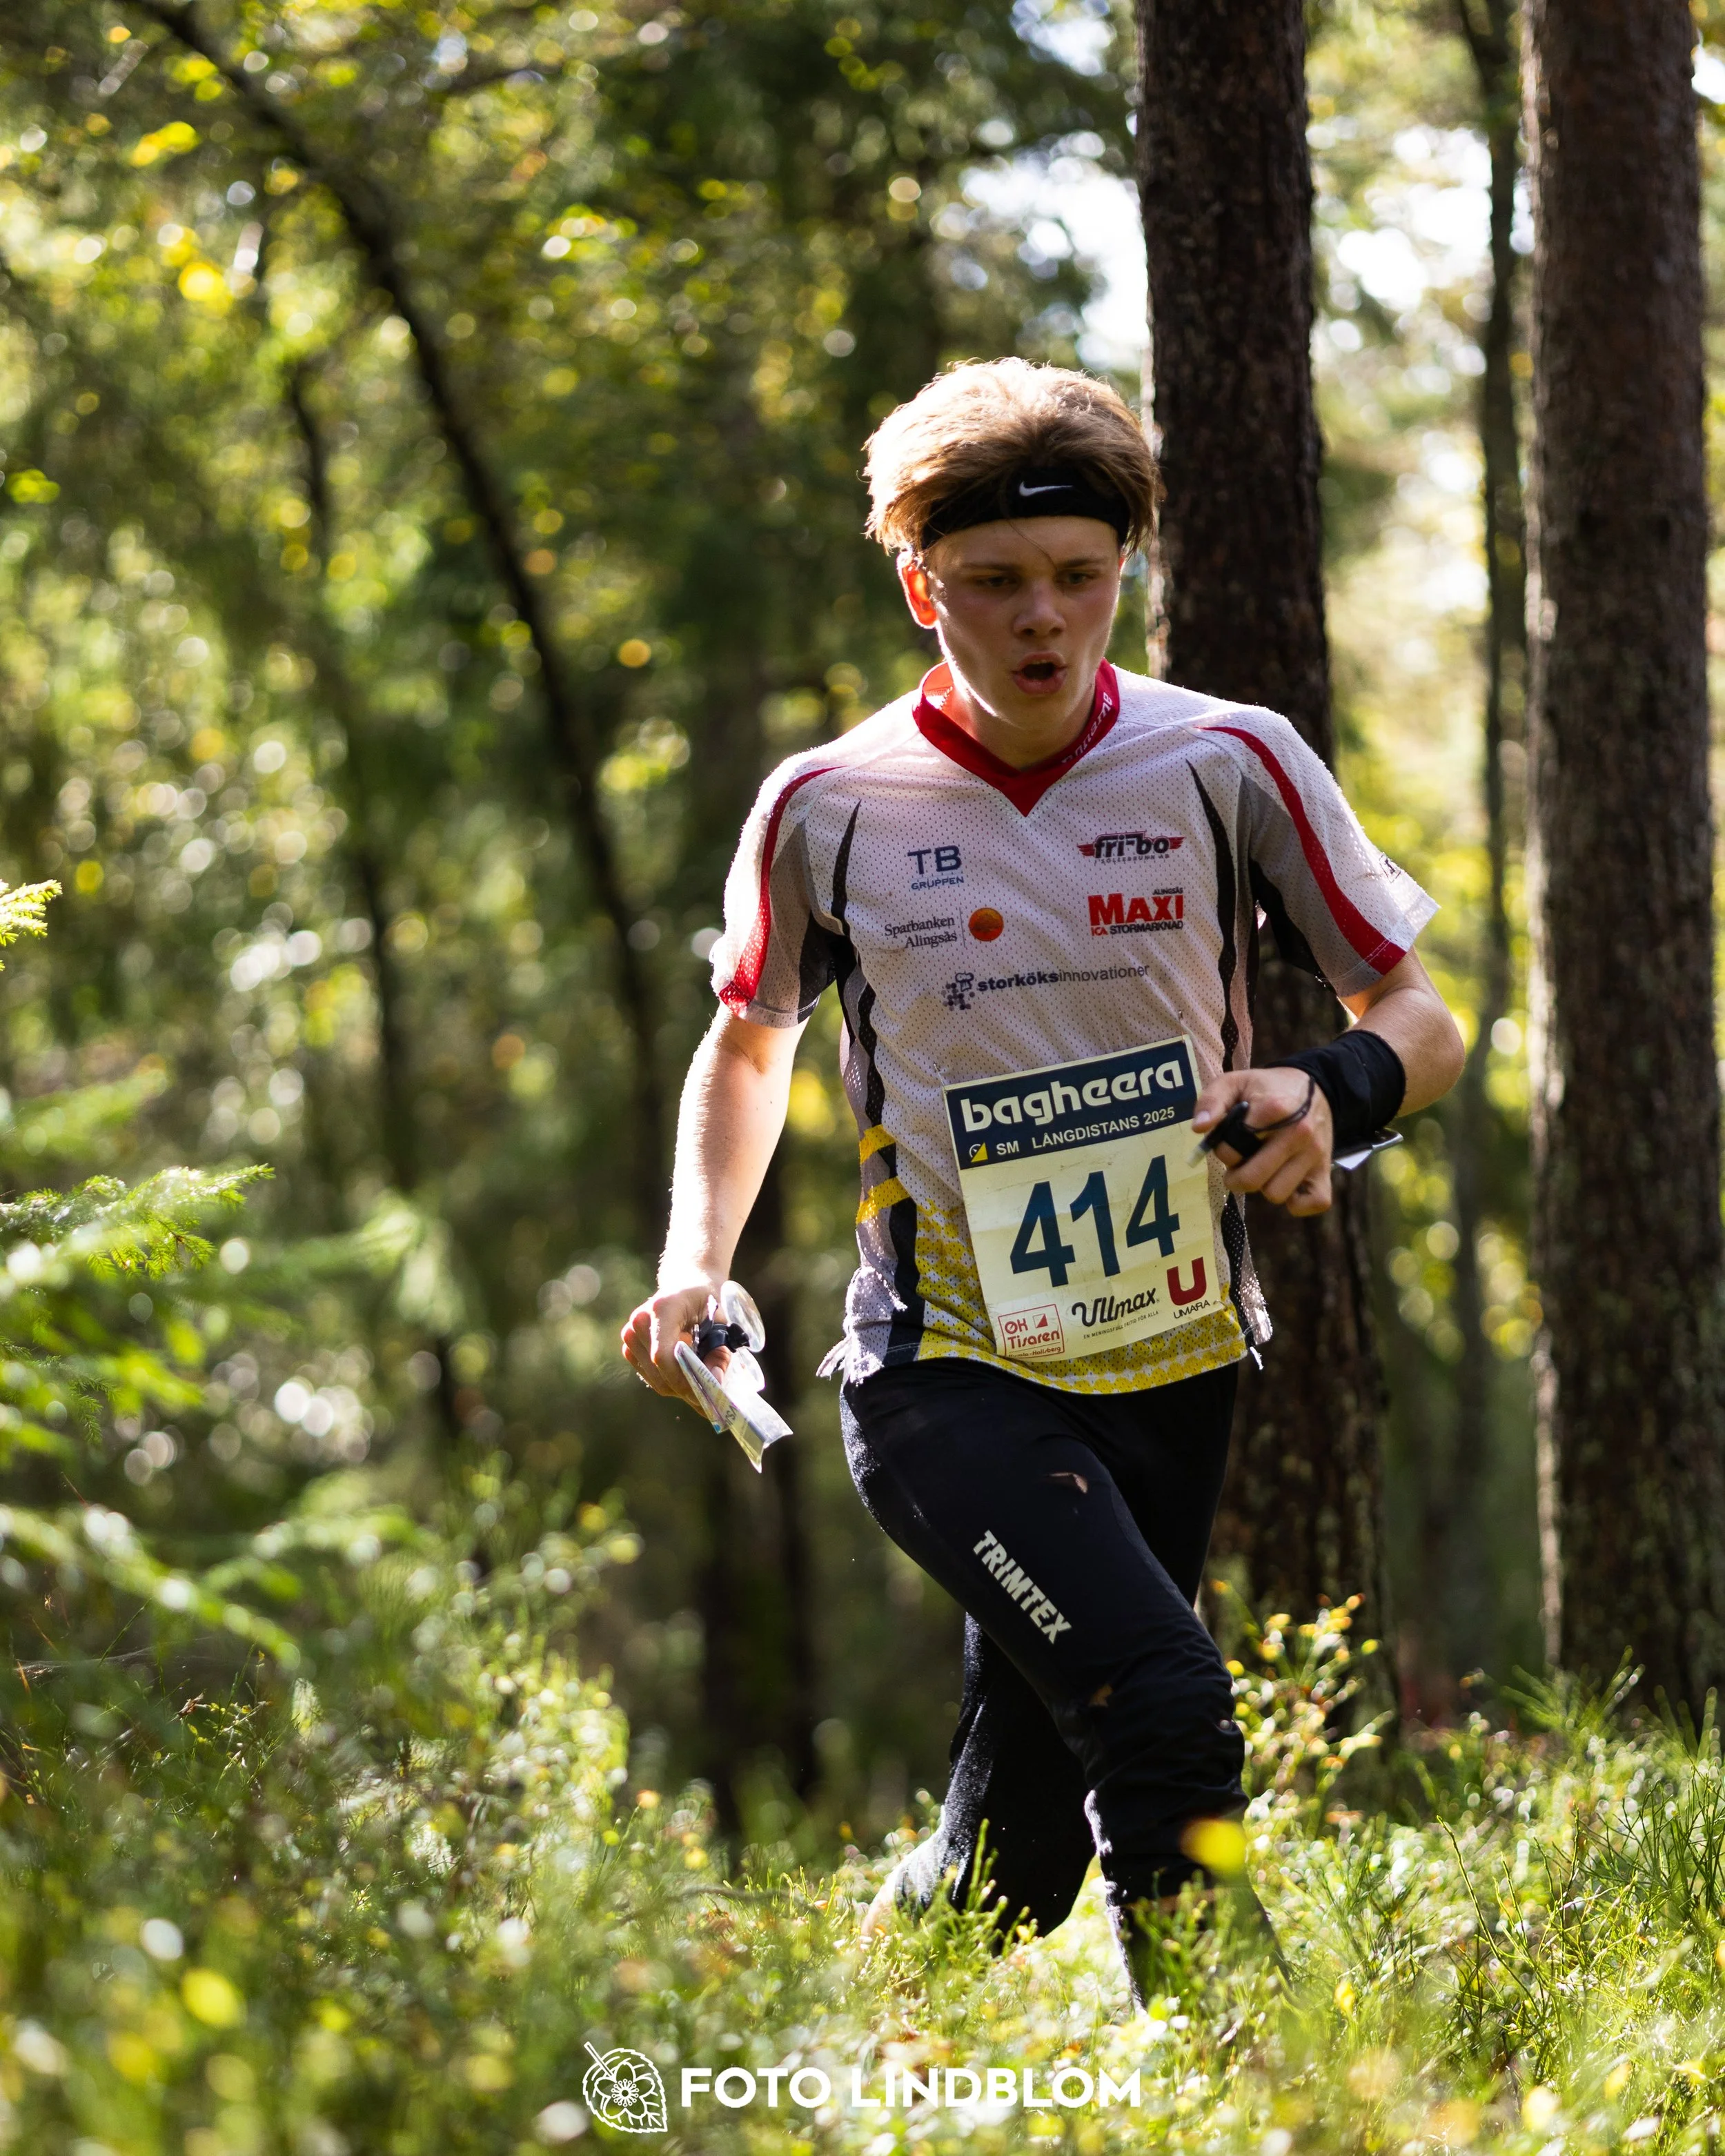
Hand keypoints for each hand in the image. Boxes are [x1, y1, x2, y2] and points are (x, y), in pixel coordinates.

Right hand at [619, 1276, 724, 1411]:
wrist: (688, 1285)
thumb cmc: (707, 1302)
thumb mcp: (722, 1323)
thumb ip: (720, 1353)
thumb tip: (715, 1383)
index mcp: (663, 1309)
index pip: (663, 1355)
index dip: (682, 1379)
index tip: (704, 1393)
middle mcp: (640, 1320)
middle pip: (658, 1369)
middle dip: (684, 1388)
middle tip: (709, 1402)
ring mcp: (631, 1333)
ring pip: (654, 1377)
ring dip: (678, 1387)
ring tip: (701, 1388)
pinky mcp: (630, 1345)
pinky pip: (649, 1375)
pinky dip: (668, 1381)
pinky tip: (686, 1377)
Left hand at [1191, 1068, 1333, 1216]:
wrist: (1314, 1086)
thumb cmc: (1266, 1089)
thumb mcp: (1234, 1082)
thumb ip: (1211, 1101)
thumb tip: (1199, 1129)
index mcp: (1274, 1109)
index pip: (1232, 1150)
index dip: (1223, 1150)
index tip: (1229, 1141)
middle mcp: (1298, 1133)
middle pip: (1252, 1180)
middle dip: (1236, 1176)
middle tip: (1239, 1163)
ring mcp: (1315, 1153)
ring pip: (1276, 1194)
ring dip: (1264, 1186)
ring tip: (1264, 1167)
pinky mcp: (1326, 1170)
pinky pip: (1315, 1202)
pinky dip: (1298, 1202)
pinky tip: (1287, 1183)